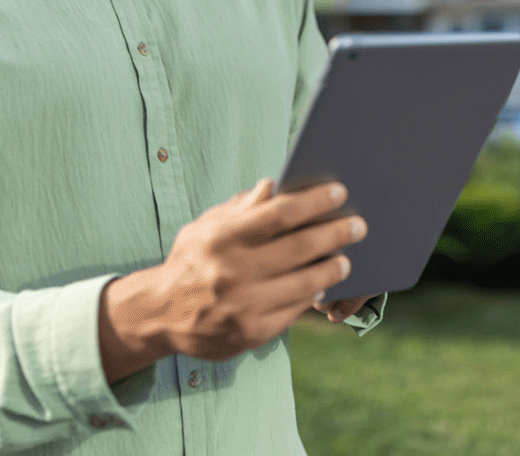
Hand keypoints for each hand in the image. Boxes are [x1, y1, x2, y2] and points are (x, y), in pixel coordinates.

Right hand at [146, 177, 366, 362]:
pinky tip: (322, 286)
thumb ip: (241, 208)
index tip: (339, 192)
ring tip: (345, 259)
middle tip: (359, 225)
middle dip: (336, 233)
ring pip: (305, 284)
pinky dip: (311, 297)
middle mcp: (234, 272)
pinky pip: (294, 312)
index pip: (280, 213)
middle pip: (300, 248)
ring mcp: (244, 305)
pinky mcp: (251, 333)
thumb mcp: (206, 226)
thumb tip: (274, 186)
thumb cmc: (192, 260)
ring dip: (332, 269)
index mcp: (223, 238)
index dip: (314, 201)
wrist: (161, 314)